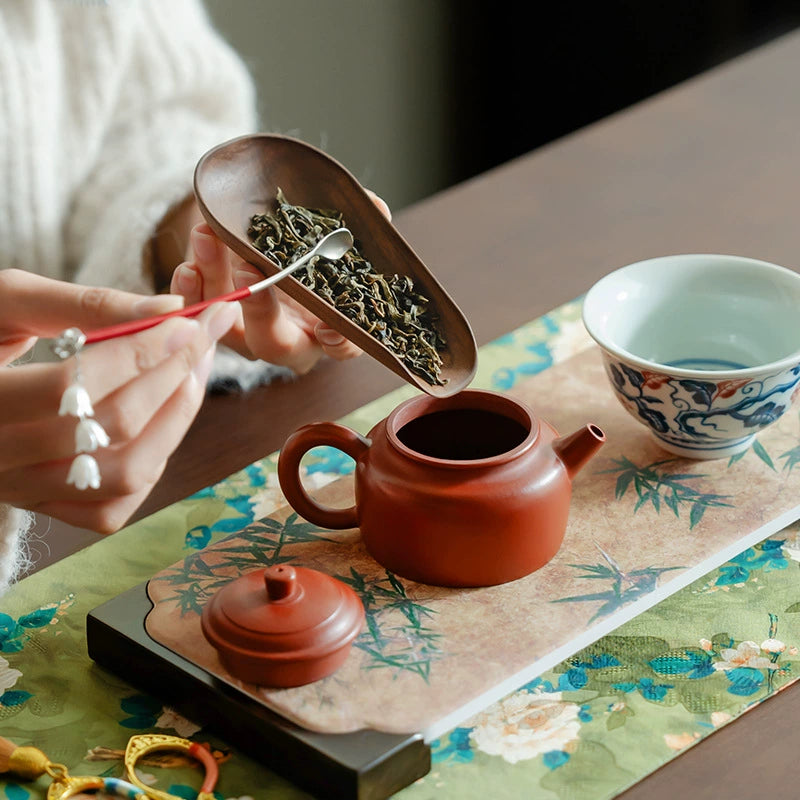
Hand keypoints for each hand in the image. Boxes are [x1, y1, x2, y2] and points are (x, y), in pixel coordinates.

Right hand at [0, 270, 236, 531]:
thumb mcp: (7, 303)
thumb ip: (84, 303)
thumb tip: (170, 309)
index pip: (75, 383)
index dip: (143, 350)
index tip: (189, 319)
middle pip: (110, 427)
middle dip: (172, 375)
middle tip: (205, 336)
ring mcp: (21, 490)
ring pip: (123, 473)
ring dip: (175, 419)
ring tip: (193, 371)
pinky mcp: (45, 509)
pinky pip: (114, 506)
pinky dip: (153, 463)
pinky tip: (163, 419)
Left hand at [170, 190, 391, 374]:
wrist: (267, 241)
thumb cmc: (309, 248)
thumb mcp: (332, 235)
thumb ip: (351, 225)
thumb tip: (375, 206)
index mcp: (327, 327)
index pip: (340, 346)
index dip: (337, 341)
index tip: (329, 325)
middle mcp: (289, 339)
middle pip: (275, 343)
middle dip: (261, 310)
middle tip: (248, 268)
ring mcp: (248, 333)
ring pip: (229, 324)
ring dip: (216, 285)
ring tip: (207, 238)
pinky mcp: (215, 320)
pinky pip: (199, 314)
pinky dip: (191, 291)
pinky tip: (188, 265)